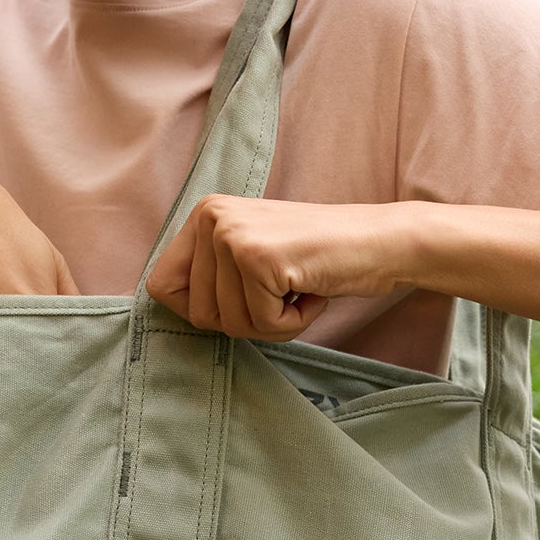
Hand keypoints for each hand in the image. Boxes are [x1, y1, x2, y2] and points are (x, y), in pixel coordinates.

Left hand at [146, 196, 411, 339]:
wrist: (380, 242)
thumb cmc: (319, 259)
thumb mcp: (250, 255)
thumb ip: (211, 274)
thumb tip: (164, 305)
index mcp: (204, 215)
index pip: (160, 287)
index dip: (199, 310)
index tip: (240, 300)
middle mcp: (211, 218)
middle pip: (197, 314)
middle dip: (245, 320)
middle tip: (282, 292)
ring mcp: (233, 236)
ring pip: (230, 324)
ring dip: (272, 322)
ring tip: (299, 288)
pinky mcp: (259, 259)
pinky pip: (262, 325)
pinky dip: (293, 324)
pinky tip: (312, 291)